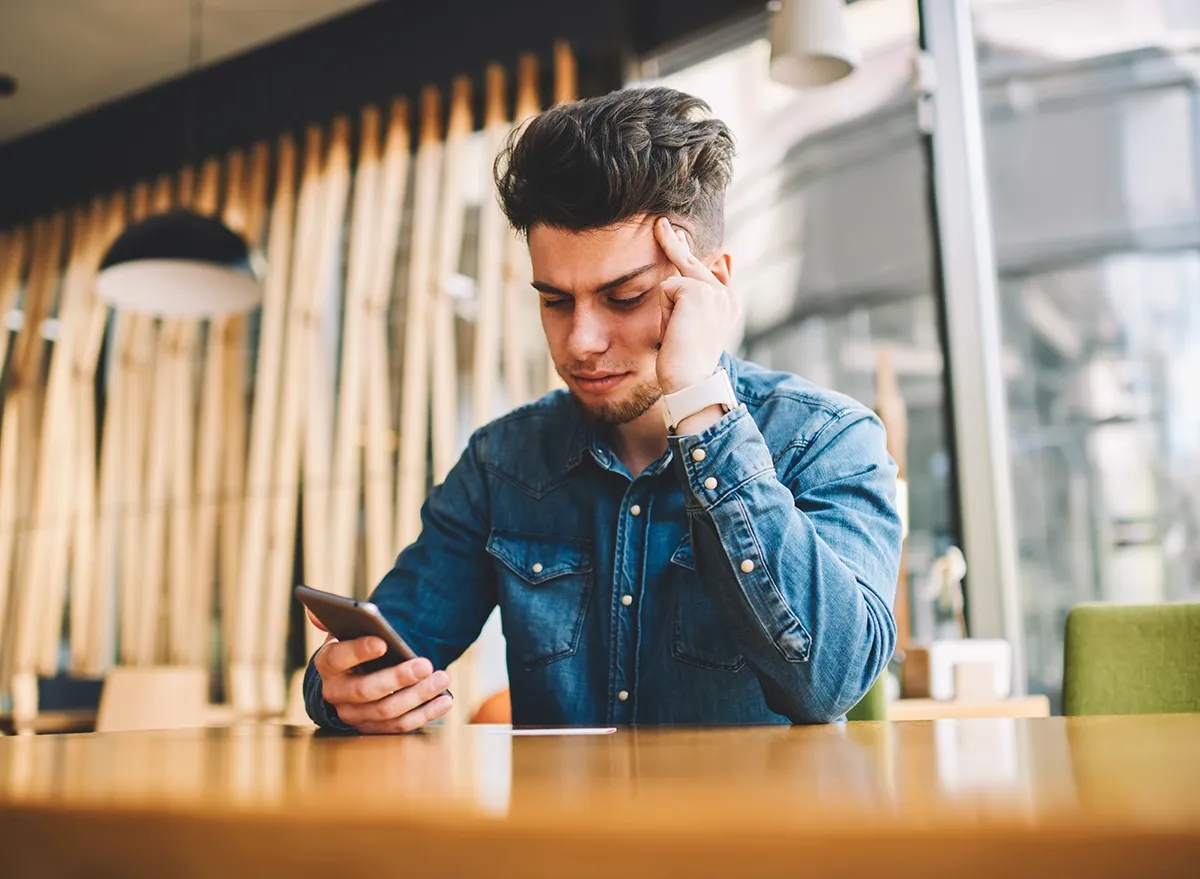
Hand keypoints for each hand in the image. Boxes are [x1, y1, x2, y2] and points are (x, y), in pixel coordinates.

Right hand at [308, 609, 452, 733]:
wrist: (353, 677)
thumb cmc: (355, 648)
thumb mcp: (344, 632)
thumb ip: (335, 619)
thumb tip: (313, 609)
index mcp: (327, 664)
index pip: (338, 658)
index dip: (359, 651)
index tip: (383, 642)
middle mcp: (336, 694)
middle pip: (366, 690)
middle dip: (399, 677)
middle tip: (426, 664)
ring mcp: (354, 715)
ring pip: (387, 712)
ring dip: (418, 696)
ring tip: (442, 678)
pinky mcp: (374, 728)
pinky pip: (400, 726)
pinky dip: (425, 714)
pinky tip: (444, 700)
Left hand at [653, 217, 740, 394]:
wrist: (690, 380)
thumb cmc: (687, 360)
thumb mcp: (694, 327)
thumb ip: (696, 297)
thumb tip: (715, 264)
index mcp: (729, 302)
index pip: (714, 270)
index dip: (697, 254)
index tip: (684, 233)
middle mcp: (725, 294)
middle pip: (692, 262)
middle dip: (673, 242)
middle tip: (659, 221)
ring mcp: (714, 290)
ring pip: (675, 279)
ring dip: (668, 307)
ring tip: (676, 332)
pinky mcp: (696, 290)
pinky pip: (667, 287)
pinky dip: (665, 310)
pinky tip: (675, 329)